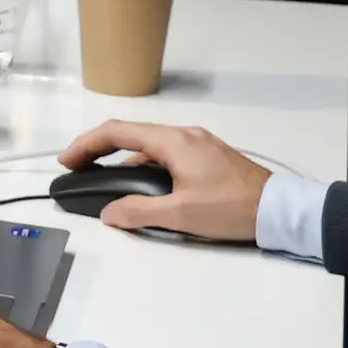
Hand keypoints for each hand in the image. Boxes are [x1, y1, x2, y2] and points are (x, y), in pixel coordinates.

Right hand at [57, 118, 273, 241]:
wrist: (280, 209)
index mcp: (173, 142)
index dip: (86, 145)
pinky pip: (166, 152)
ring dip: (122, 158)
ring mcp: (198, 143)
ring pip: (148, 144)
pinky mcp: (209, 155)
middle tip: (78, 168)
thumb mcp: (181, 214)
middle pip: (130, 134)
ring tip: (105, 180)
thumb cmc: (231, 208)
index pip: (117, 133)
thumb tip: (109, 213)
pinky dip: (144, 163)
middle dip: (98, 149)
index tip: (66, 161)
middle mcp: (184, 134)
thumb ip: (138, 212)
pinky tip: (142, 185)